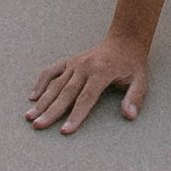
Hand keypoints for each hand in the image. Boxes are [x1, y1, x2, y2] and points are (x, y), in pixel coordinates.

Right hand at [27, 32, 149, 133]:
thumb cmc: (132, 64)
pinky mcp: (69, 61)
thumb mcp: (141, 80)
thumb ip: (134, 98)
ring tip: (29, 117)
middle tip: (38, 126)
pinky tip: (33, 97)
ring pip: (55, 84)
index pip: (86, 98)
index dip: (76, 116)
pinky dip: (41, 83)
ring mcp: (75, 63)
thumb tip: (129, 115)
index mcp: (102, 72)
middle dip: (51, 112)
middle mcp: (85, 67)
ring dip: (42, 101)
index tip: (65, 131)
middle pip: (66, 93)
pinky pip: (51, 71)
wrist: (124, 40)